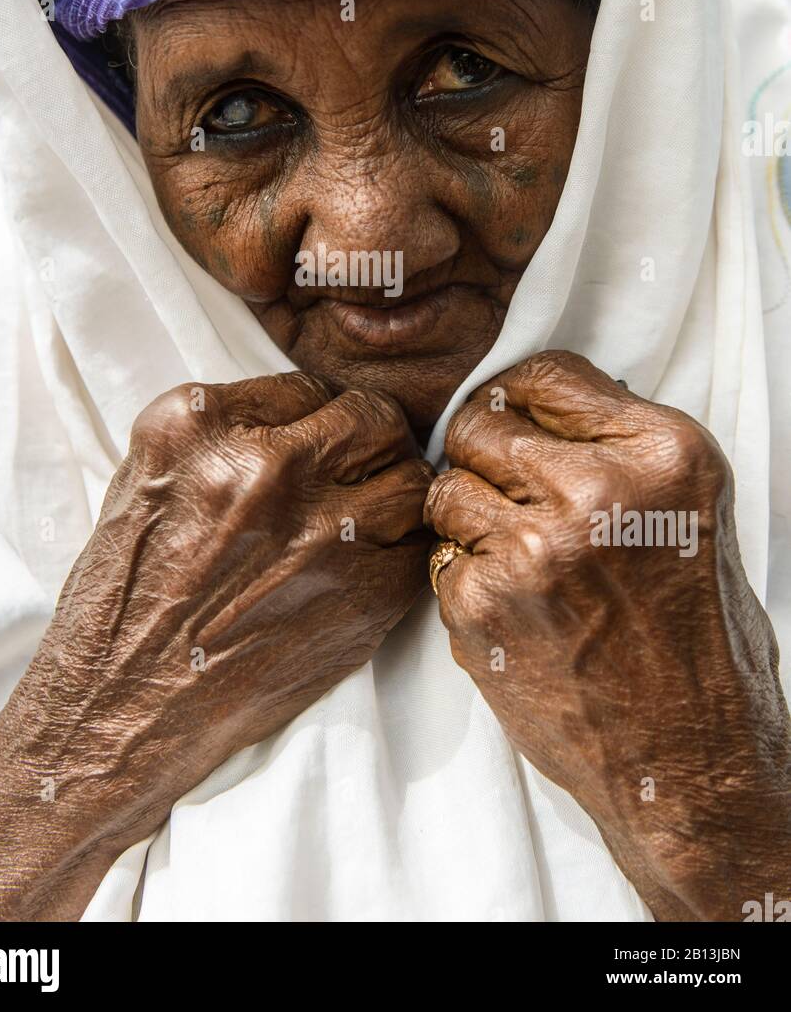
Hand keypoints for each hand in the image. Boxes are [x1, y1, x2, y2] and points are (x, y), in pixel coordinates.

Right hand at [0, 372, 431, 919]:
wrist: (120, 703)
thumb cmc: (127, 595)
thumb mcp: (147, 477)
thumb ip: (222, 432)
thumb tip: (305, 413)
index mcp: (199, 425)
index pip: (309, 387)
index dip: (323, 416)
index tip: (322, 441)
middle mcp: (262, 468)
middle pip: (373, 419)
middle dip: (374, 442)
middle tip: (361, 471)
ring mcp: (318, 532)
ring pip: (410, 480)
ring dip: (397, 496)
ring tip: (369, 519)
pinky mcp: (359, 595)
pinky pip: (418, 549)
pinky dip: (404, 553)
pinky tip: (368, 566)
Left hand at [424, 350, 790, 920]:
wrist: (690, 761)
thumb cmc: (694, 638)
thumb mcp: (689, 512)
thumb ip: (616, 449)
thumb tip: (528, 402)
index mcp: (662, 455)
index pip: (544, 374)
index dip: (520, 400)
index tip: (517, 424)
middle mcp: (598, 491)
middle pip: (482, 421)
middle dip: (483, 452)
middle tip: (505, 491)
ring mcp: (535, 549)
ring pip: (447, 486)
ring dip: (466, 516)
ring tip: (514, 555)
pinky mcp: (485, 604)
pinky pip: (440, 557)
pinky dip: (463, 579)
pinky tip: (512, 609)